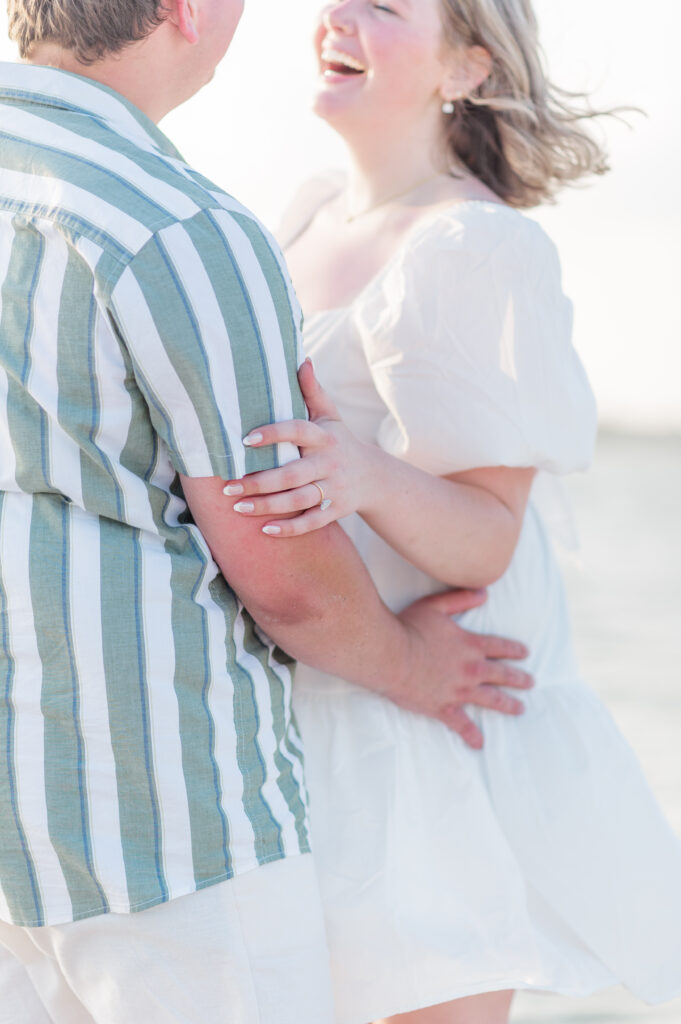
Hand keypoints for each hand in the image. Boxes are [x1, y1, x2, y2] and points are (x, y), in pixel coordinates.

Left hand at [223, 360, 369, 535]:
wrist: (374, 477)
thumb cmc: (340, 441)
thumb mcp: (330, 415)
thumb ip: (313, 391)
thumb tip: (301, 359)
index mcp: (324, 436)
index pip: (297, 431)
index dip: (272, 434)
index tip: (244, 439)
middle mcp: (329, 462)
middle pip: (292, 474)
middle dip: (259, 482)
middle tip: (227, 486)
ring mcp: (334, 488)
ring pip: (298, 500)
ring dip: (268, 506)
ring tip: (237, 507)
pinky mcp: (336, 510)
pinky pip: (312, 522)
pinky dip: (290, 528)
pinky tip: (265, 530)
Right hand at [391, 589, 532, 748]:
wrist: (391, 655)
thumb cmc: (409, 627)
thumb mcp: (435, 605)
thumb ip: (460, 599)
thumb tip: (484, 594)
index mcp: (470, 645)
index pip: (500, 647)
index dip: (514, 650)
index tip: (525, 654)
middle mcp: (470, 669)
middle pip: (502, 675)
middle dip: (519, 679)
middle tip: (531, 683)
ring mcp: (459, 691)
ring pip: (491, 700)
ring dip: (507, 705)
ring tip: (519, 709)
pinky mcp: (443, 708)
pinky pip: (461, 724)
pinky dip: (471, 735)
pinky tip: (479, 743)